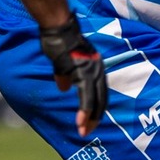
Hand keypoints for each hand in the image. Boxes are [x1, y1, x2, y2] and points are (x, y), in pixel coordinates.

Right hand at [38, 21, 106, 136]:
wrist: (58, 27)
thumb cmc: (59, 41)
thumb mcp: (64, 62)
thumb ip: (66, 76)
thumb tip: (65, 89)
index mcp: (95, 68)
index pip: (100, 92)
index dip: (96, 107)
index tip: (90, 120)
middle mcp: (97, 70)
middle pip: (101, 100)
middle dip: (96, 118)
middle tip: (88, 132)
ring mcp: (92, 72)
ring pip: (95, 101)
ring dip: (90, 119)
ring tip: (84, 131)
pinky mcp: (83, 74)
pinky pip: (86, 97)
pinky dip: (85, 112)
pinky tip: (81, 122)